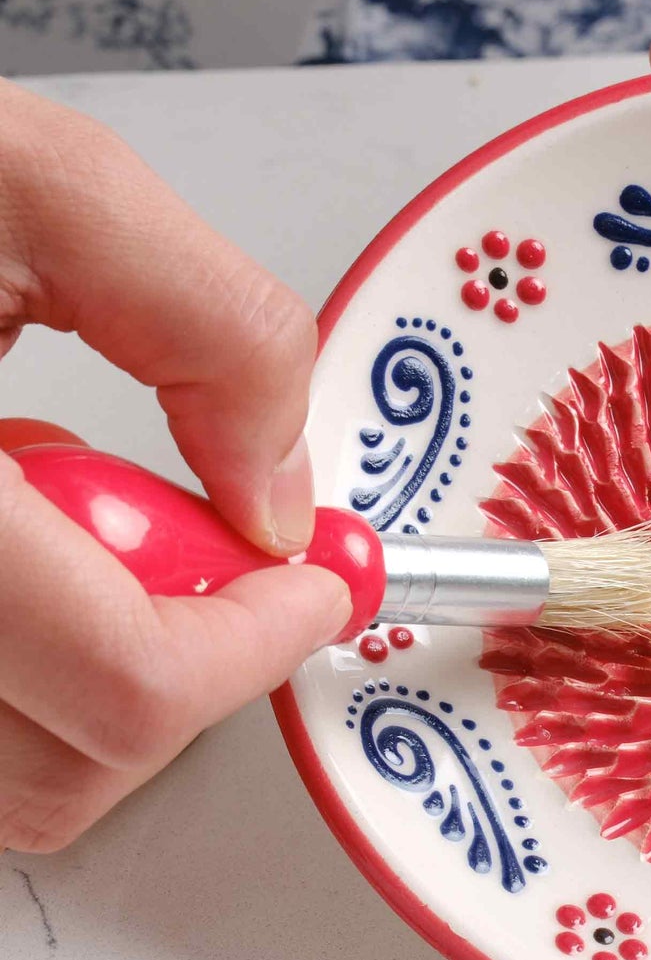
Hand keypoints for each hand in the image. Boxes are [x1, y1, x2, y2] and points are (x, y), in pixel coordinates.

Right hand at [0, 81, 349, 853]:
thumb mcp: (35, 183)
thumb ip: (211, 332)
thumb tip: (277, 495)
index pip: (128, 686)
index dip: (257, 644)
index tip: (311, 585)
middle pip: (67, 766)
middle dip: (177, 663)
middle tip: (185, 537)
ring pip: (6, 775)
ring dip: (89, 664)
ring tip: (49, 508)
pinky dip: (18, 658)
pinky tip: (2, 542)